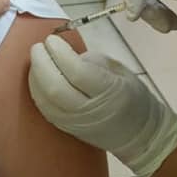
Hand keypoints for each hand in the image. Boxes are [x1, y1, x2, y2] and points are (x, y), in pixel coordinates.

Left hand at [29, 35, 176, 176]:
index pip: (77, 71)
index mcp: (110, 91)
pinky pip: (43, 108)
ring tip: (37, 59)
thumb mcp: (121, 72)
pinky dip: (36, 89)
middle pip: (55, 86)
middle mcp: (89, 109)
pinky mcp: (65, 128)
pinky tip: (36, 76)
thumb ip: (93, 61)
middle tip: (38, 46)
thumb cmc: (134, 98)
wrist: (141, 136)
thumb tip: (66, 54)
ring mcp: (75, 122)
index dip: (60, 53)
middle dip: (41, 62)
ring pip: (44, 99)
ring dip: (35, 75)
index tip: (52, 39)